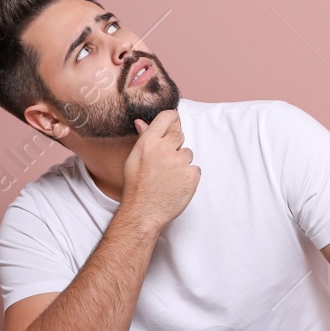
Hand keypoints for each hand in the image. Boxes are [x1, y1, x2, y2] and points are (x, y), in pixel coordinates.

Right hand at [122, 109, 198, 229]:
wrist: (143, 212)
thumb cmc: (136, 186)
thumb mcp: (134, 159)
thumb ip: (143, 138)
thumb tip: (141, 121)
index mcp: (148, 142)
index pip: (166, 117)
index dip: (172, 118)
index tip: (174, 119)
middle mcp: (164, 148)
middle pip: (179, 135)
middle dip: (174, 145)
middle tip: (165, 162)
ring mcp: (180, 162)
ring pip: (188, 153)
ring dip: (181, 162)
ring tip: (168, 177)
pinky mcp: (192, 175)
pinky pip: (195, 169)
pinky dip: (188, 176)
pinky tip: (176, 185)